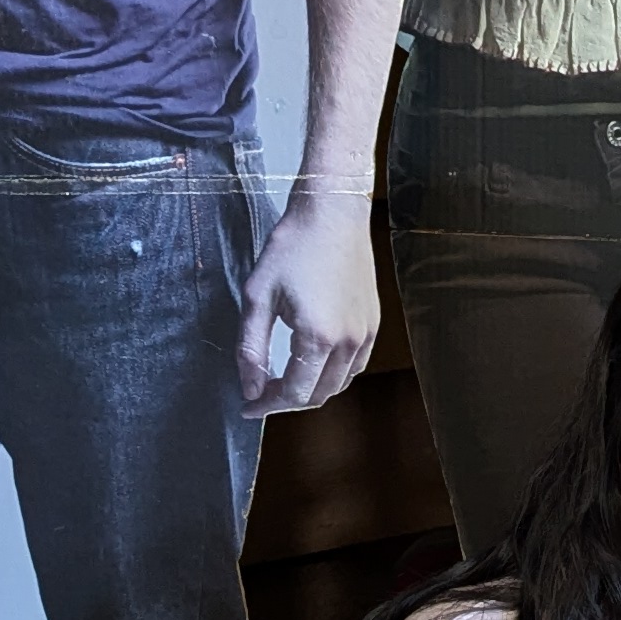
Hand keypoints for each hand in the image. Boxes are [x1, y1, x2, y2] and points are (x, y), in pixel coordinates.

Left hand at [236, 191, 380, 414]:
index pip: (294, 394)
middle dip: (287, 402)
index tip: (247, 406)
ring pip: (339, 384)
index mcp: (318, 338)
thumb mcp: (257, 297)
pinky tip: (314, 364)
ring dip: (311, 390)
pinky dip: (334, 375)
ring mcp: (365, 333)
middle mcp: (348, 342)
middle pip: (318, 395)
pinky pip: (355, 365)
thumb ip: (251, 349)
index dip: (267, 406)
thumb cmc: (291, 248)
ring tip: (285, 381)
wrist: (332, 213)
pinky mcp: (372, 323)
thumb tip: (251, 389)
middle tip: (260, 393)